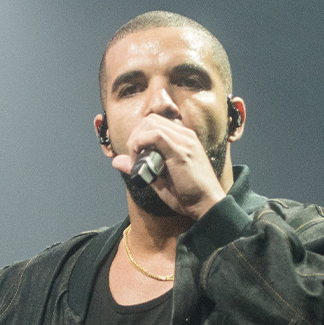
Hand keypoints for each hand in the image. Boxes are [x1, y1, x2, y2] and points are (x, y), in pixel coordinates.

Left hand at [111, 114, 225, 219]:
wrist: (208, 205)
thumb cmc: (187, 195)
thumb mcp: (158, 179)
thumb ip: (139, 166)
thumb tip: (116, 160)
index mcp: (183, 138)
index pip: (154, 123)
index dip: (139, 137)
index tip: (136, 157)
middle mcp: (185, 135)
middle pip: (150, 120)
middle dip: (135, 136)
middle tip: (134, 159)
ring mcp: (184, 140)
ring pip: (150, 124)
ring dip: (137, 141)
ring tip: (138, 162)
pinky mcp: (181, 150)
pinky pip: (155, 136)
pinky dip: (141, 145)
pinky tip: (141, 161)